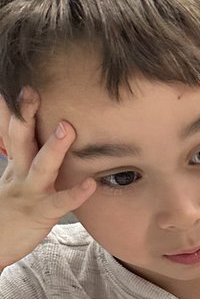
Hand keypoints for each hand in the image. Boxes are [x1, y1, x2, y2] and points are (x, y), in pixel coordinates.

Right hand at [0, 89, 95, 266]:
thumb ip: (20, 155)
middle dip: (26, 115)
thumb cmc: (10, 211)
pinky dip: (75, 194)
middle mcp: (19, 173)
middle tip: (31, 90)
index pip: (10, 131)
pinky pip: (60, 203)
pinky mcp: (40, 213)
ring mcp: (29, 192)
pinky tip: (91, 185)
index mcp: (15, 164)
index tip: (16, 85)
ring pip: (41, 166)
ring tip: (67, 128)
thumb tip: (22, 134)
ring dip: (53, 147)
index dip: (12, 108)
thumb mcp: (12, 179)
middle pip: (20, 139)